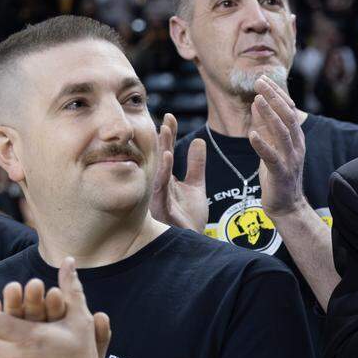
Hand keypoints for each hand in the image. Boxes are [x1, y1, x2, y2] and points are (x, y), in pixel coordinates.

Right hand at [151, 113, 207, 232]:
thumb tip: (198, 140)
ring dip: (162, 150)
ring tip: (165, 131)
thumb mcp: (196, 186)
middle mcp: (159, 187)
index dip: (168, 135)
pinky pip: (161, 187)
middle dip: (163, 138)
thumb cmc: (189, 217)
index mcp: (166, 180)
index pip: (167, 152)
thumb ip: (196, 165)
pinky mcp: (163, 208)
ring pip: (158, 170)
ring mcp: (159, 197)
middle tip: (166, 119)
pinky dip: (164, 171)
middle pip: (161, 158)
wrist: (194, 241)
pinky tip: (168, 156)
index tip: (170, 116)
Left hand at [248, 76, 307, 217]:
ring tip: (258, 100)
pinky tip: (252, 135)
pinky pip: (272, 157)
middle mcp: (297, 146)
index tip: (263, 79)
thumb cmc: (277, 176)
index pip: (289, 110)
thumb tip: (258, 102)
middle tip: (259, 81)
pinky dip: (262, 145)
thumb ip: (265, 126)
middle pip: (288, 116)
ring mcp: (291, 160)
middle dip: (274, 97)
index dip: (276, 93)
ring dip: (270, 115)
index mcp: (296, 139)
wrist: (286, 206)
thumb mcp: (271, 146)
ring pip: (282, 133)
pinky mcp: (281, 174)